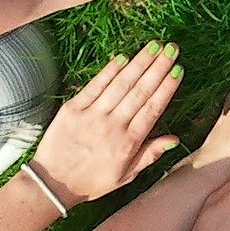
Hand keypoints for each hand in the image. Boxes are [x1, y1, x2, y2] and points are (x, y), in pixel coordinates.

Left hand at [29, 41, 184, 206]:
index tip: (178, 69)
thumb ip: (150, 155)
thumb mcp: (125, 176)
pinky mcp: (73, 109)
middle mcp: (113, 126)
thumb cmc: (91, 182)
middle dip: (157, 67)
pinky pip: (95, 86)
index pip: (152, 109)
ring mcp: (92, 115)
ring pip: (120, 84)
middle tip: (171, 48)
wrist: (52, 184)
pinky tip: (123, 57)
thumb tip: (174, 138)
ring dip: (139, 63)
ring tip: (154, 46)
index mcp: (128, 143)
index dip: (166, 87)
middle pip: (140, 91)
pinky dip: (110, 70)